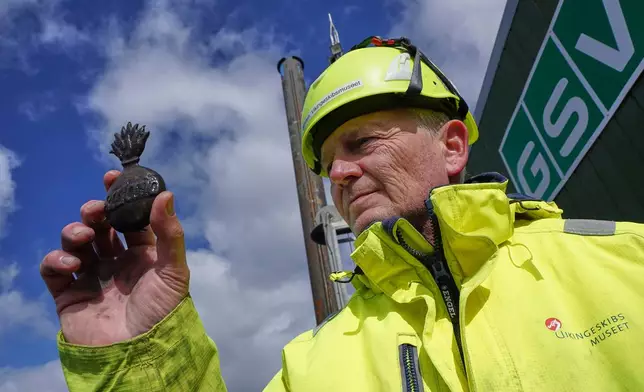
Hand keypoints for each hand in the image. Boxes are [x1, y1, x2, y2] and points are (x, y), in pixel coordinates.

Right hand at [40, 170, 189, 345]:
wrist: (139, 353)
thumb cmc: (162, 311)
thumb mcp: (174, 271)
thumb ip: (169, 232)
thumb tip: (165, 193)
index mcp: (143, 254)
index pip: (130, 218)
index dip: (121, 197)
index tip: (113, 177)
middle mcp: (116, 262)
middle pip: (100, 226)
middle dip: (95, 212)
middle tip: (96, 209)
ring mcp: (91, 277)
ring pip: (75, 242)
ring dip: (75, 231)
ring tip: (84, 235)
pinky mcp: (69, 294)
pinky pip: (54, 269)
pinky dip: (57, 260)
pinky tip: (72, 264)